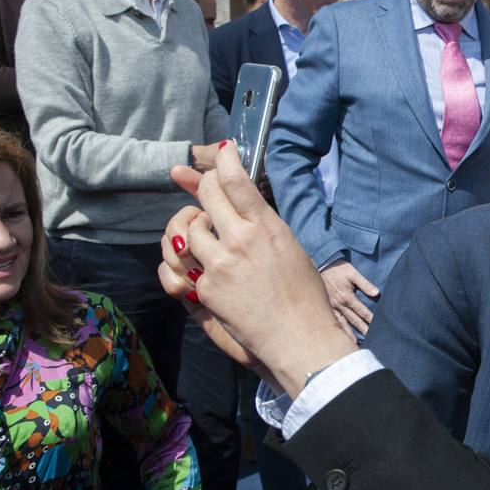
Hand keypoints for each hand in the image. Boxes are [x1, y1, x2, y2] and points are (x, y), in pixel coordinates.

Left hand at [161, 143, 356, 396]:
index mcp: (267, 228)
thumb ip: (263, 224)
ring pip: (188, 229)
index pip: (236, 180)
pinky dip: (190, 260)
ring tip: (206, 233)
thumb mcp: (291, 248)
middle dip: (204, 184)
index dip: (224, 159)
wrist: (299, 338)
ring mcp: (219, 265)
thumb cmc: (305, 296)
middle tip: (203, 183)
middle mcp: (240, 240)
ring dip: (194, 226)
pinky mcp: (205, 290)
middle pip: (207, 194)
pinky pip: (183, 264)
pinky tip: (203, 265)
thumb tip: (244, 204)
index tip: (221, 150)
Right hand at [320, 263, 380, 336]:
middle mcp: (339, 305)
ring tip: (354, 345)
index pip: (362, 311)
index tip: (378, 327)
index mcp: (347, 297)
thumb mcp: (353, 273)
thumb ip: (365, 284)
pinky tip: (340, 336)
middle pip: (354, 321)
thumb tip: (376, 293)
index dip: (371, 319)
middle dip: (363, 330)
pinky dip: (337, 329)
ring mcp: (331, 307)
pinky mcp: (325, 307)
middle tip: (371, 340)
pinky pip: (332, 320)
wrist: (321, 265)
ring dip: (349, 334)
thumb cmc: (339, 269)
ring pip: (342, 324)